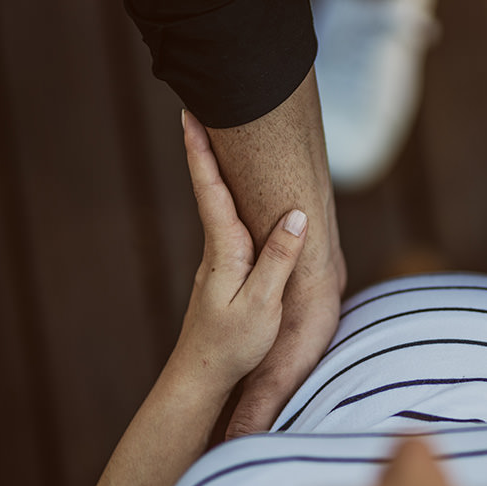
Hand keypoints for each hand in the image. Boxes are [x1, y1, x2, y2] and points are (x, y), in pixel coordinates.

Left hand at [200, 70, 346, 439]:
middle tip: (197, 108)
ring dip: (215, 169)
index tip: (190, 117)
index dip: (200, 155)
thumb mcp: (262, 306)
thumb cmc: (231, 346)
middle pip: (211, 189)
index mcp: (224, 252)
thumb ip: (278, 259)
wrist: (201, 377)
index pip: (211, 192)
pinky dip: (227, 197)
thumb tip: (297, 216)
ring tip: (214, 134)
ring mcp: (220, 259)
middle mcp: (217, 248)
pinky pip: (230, 223)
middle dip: (205, 149)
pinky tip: (235, 191)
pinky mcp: (227, 270)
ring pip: (218, 205)